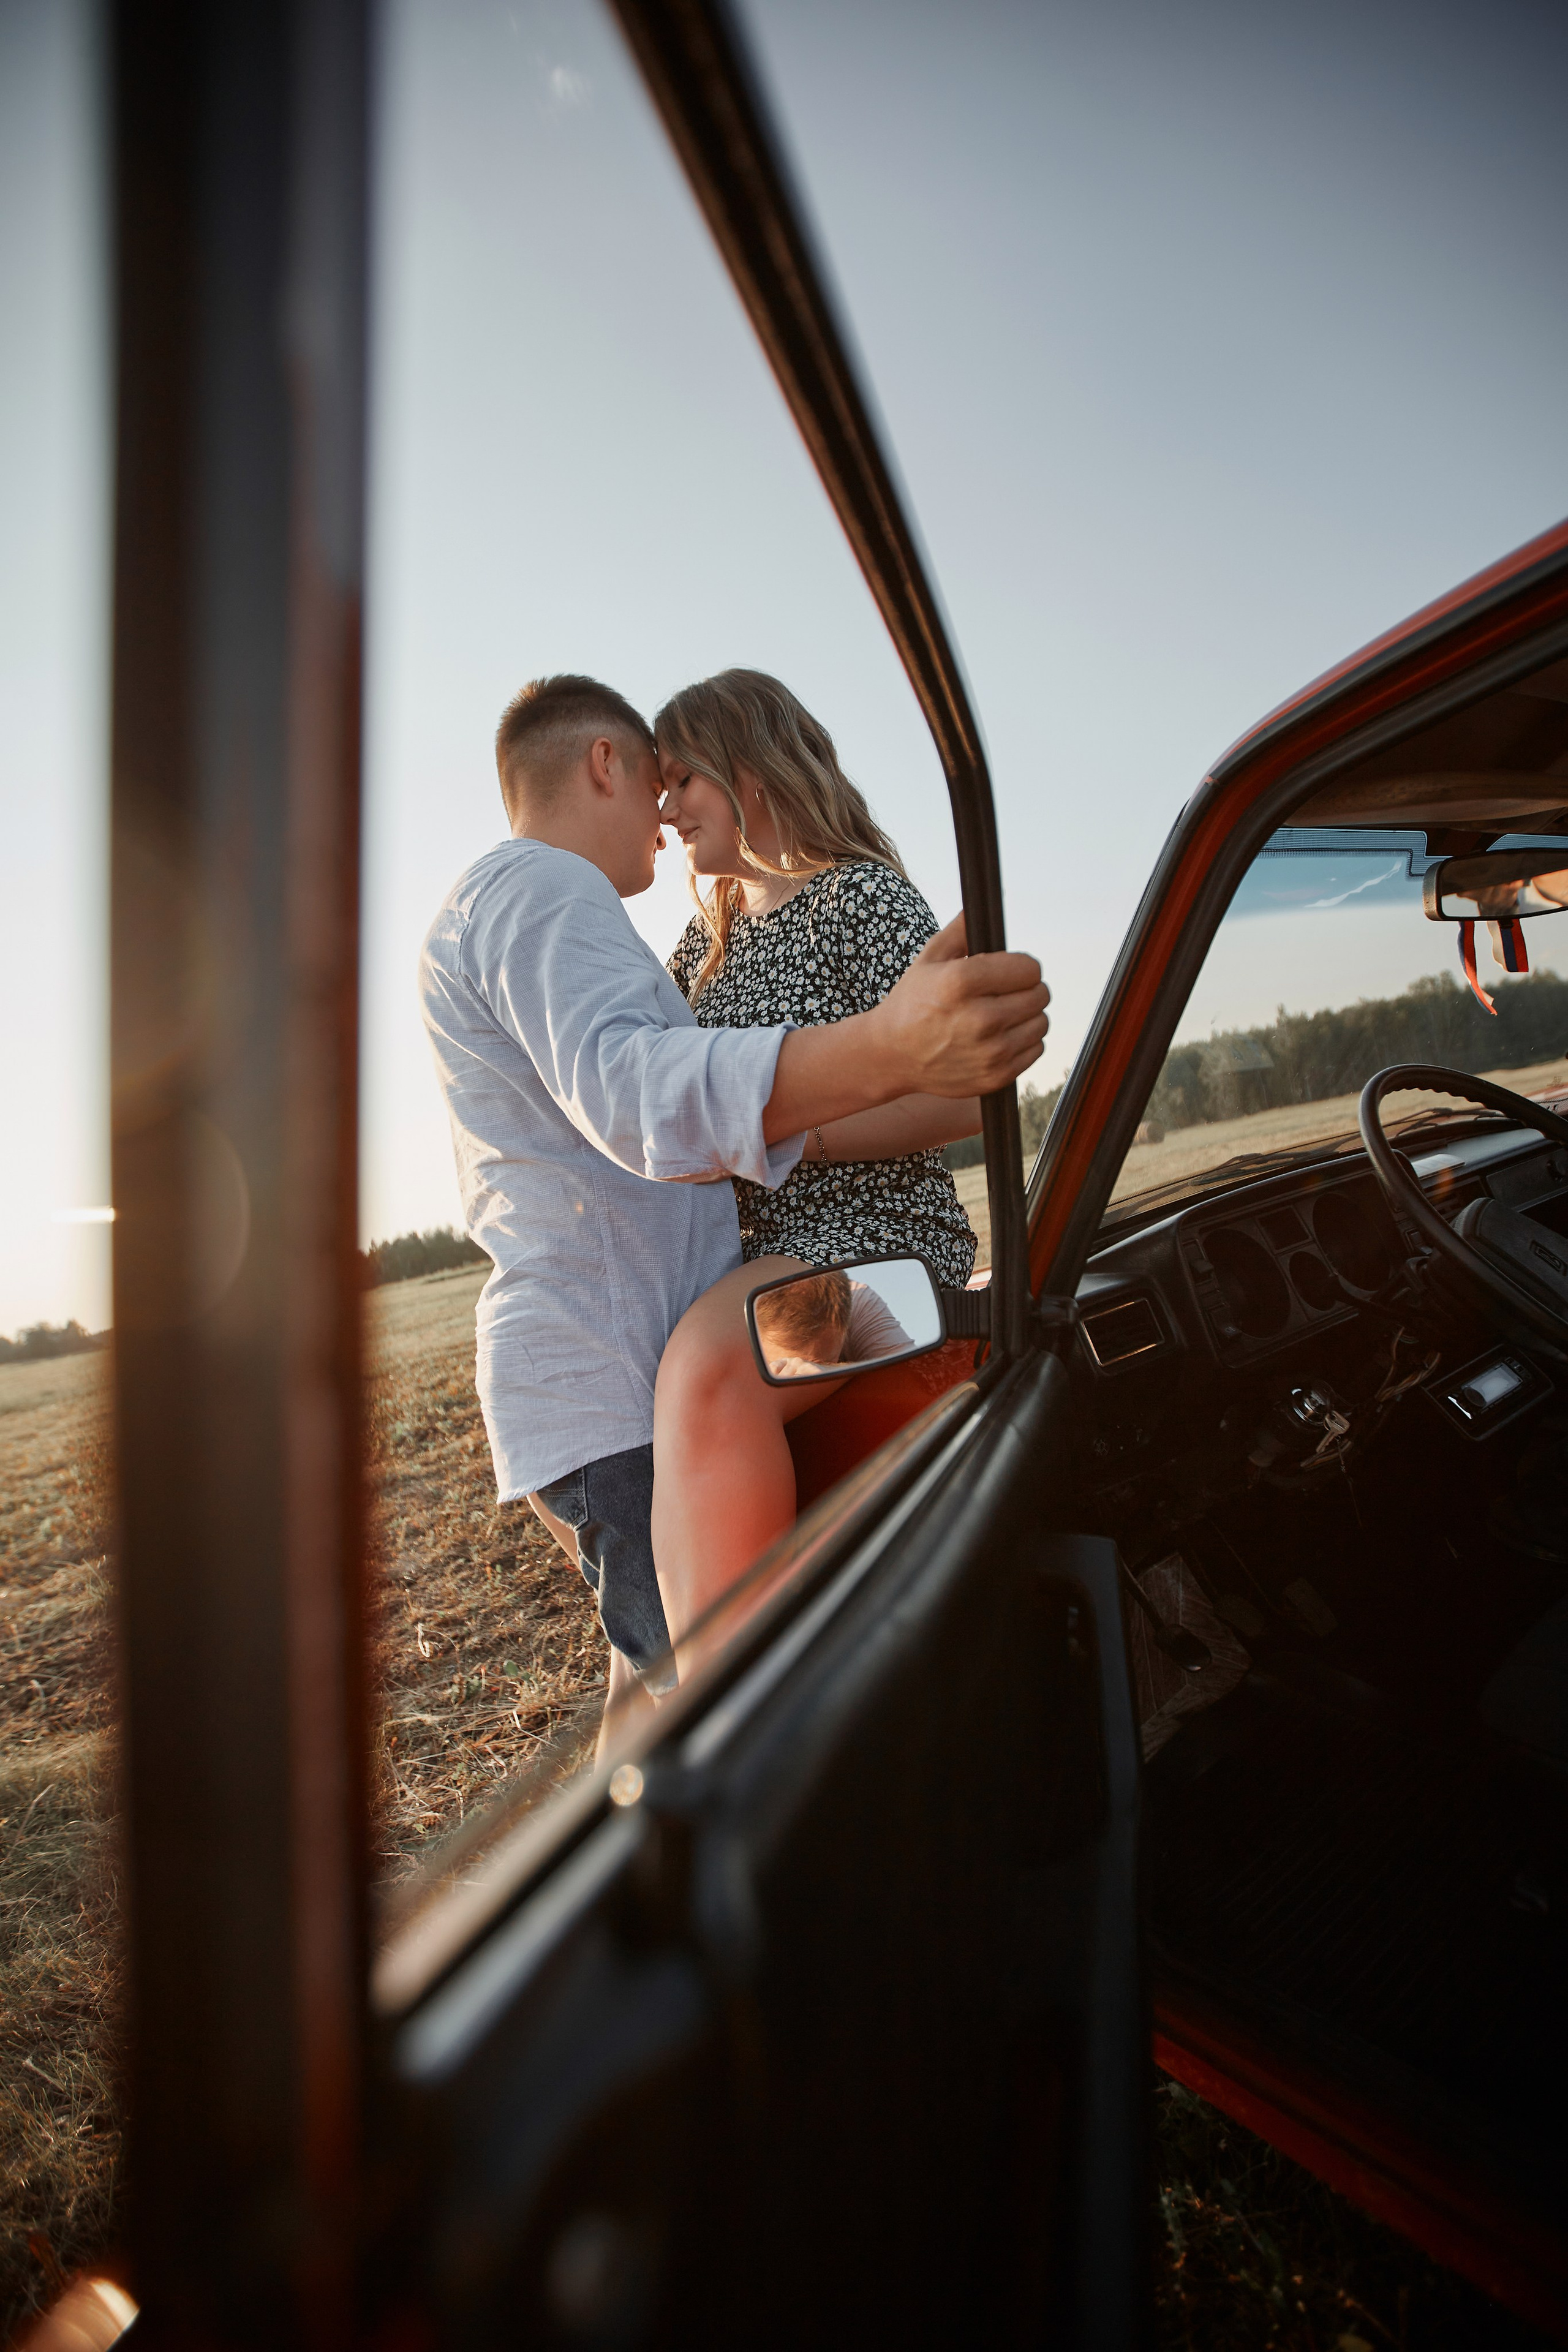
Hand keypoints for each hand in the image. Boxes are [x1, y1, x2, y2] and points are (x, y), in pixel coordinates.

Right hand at [869, 913, 1048, 1097]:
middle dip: (1027, 989)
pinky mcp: (996, 1076)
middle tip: (1007, 992)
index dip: (1023, 966)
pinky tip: (1002, 1036)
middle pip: (1040, 994)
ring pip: (1041, 1023)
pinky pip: (1036, 1049)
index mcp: (962, 982)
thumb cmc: (911, 1004)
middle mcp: (979, 1018)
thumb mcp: (929, 959)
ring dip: (1028, 1016)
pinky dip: (1025, 1041)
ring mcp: (989, 1051)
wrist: (892, 1055)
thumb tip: (981, 902)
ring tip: (1004, 1014)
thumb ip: (961, 930)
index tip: (1012, 970)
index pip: (1029, 968)